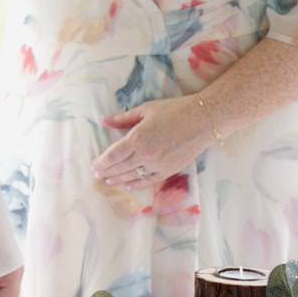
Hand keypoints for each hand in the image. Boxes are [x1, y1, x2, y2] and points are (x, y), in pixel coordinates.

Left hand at [92, 97, 213, 191]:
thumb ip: (123, 119)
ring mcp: (159, 165)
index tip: (93, 166)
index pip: (113, 155)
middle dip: (107, 172)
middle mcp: (147, 154)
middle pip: (120, 168)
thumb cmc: (174, 110)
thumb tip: (104, 122)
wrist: (204, 121)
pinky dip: (137, 184)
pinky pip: (149, 181)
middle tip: (97, 175)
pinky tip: (128, 186)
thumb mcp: (146, 110)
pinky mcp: (170, 170)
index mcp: (138, 138)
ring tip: (108, 182)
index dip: (102, 163)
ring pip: (133, 176)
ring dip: (119, 180)